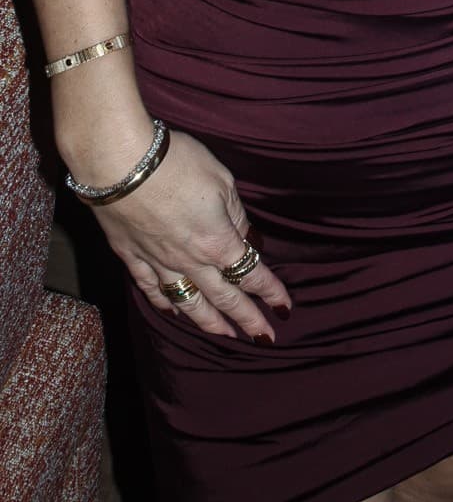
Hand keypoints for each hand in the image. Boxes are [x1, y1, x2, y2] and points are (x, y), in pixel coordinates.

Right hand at [89, 126, 291, 341]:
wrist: (120, 163)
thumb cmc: (177, 163)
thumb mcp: (221, 181)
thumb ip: (235, 214)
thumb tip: (244, 238)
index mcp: (217, 241)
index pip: (251, 273)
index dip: (270, 292)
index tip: (284, 308)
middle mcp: (190, 260)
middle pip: (224, 297)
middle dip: (247, 319)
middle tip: (263, 338)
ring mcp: (158, 262)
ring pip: (188, 302)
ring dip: (209, 322)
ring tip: (225, 335)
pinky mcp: (131, 256)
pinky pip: (151, 289)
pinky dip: (165, 304)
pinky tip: (173, 312)